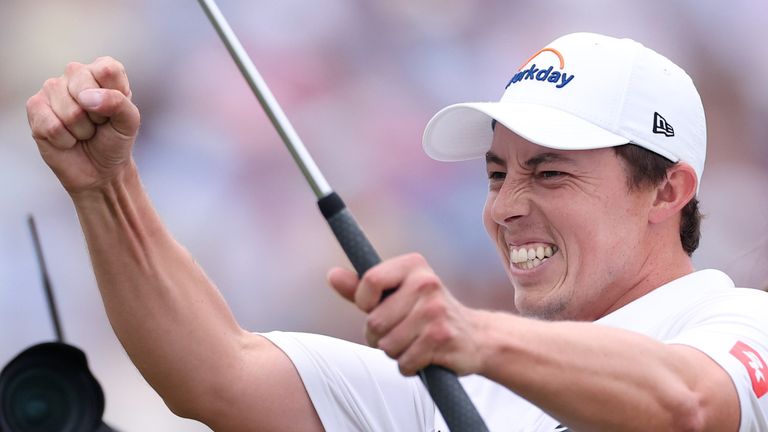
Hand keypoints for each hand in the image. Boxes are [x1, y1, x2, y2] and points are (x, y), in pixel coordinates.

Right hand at [26, 57, 139, 194]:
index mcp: (101, 70)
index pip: (108, 70)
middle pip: (84, 87)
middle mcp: (75, 74)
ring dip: (81, 130)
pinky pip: (52, 126)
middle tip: (98, 124)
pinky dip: (65, 140)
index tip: (115, 112)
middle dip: (96, 116)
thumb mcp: (130, 122)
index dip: (114, 97)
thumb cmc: (114, 140)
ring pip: (69, 111)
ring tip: (83, 132)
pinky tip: (67, 138)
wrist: (99, 170)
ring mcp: (52, 89)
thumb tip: (87, 97)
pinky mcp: (34, 107)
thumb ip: (119, 103)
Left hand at [328, 253, 484, 375]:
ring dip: (394, 352)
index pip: (369, 282)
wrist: (475, 337)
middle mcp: (427, 283)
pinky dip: (409, 366)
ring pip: (387, 345)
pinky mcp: (442, 338)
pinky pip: (404, 362)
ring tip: (412, 342)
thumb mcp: (396, 294)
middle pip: (374, 321)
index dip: (365, 303)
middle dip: (379, 335)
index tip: (377, 307)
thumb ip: (362, 287)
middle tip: (399, 331)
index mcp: (413, 265)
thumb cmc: (425, 313)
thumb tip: (331, 275)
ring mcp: (435, 311)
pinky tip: (423, 355)